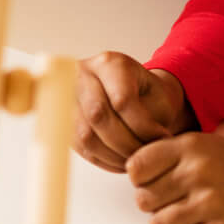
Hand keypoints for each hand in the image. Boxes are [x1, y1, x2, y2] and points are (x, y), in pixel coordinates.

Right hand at [75, 51, 190, 170]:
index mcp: (110, 63)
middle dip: (126, 144)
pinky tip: (121, 160)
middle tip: (145, 155)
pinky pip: (80, 147)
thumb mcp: (160, 100)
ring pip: (85, 135)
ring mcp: (66, 96)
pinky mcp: (62, 119)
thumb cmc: (150, 97)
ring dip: (113, 156)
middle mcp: (82, 74)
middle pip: (98, 115)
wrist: (135, 95)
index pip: (122, 99)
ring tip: (134, 160)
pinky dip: (103, 160)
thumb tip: (142, 150)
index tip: (161, 139)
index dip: (143, 127)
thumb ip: (151, 120)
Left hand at [127, 132, 223, 223]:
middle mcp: (197, 172)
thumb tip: (131, 175)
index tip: (153, 183)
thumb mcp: (201, 145)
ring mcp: (212, 202)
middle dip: (155, 205)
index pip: (136, 168)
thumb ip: (166, 155)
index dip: (140, 180)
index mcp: (188, 147)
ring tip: (188, 216)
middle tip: (175, 202)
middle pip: (144, 200)